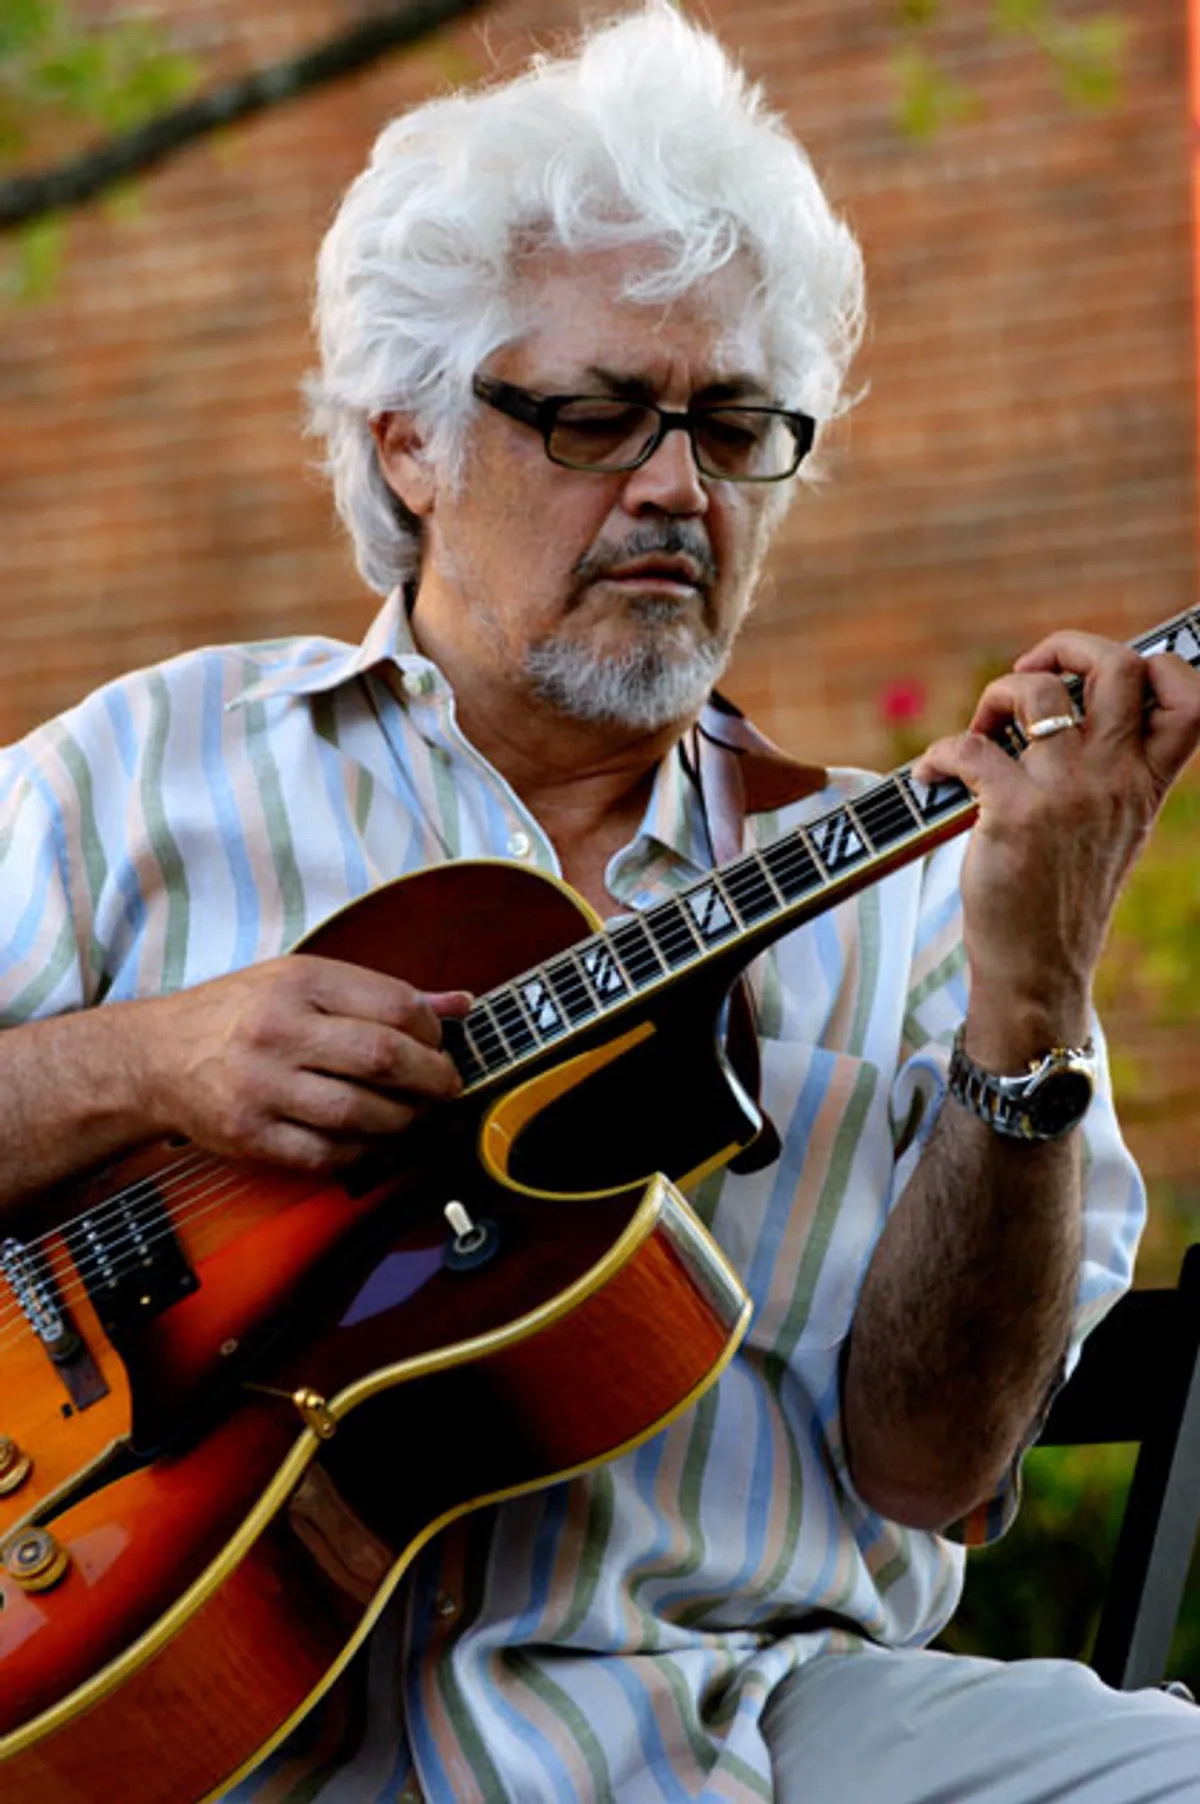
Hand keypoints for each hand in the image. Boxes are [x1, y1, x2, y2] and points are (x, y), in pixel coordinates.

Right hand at [133, 955, 470, 1169]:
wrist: (155, 1056)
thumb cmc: (240, 1014)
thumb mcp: (304, 981)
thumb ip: (382, 994)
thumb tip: (461, 1004)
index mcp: (300, 981)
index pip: (395, 1005)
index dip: (433, 1030)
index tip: (438, 1043)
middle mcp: (280, 1030)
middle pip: (384, 1059)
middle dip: (432, 1078)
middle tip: (444, 1086)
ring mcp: (262, 1086)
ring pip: (362, 1113)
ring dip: (404, 1119)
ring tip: (410, 1113)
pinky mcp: (251, 1135)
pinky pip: (328, 1154)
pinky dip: (363, 1151)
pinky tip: (369, 1137)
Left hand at [912, 631, 1199, 1065]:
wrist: (1040, 969)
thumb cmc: (1063, 894)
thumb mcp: (1110, 828)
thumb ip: (1107, 770)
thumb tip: (1059, 705)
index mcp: (1146, 782)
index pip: (1189, 696)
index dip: (1155, 664)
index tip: (1098, 679)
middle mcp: (1115, 780)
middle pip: (1118, 666)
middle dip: (1064, 647)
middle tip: (1029, 678)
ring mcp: (1066, 795)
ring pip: (1039, 693)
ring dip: (998, 694)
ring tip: (982, 728)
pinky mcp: (1013, 815)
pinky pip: (969, 746)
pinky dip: (938, 752)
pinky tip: (931, 774)